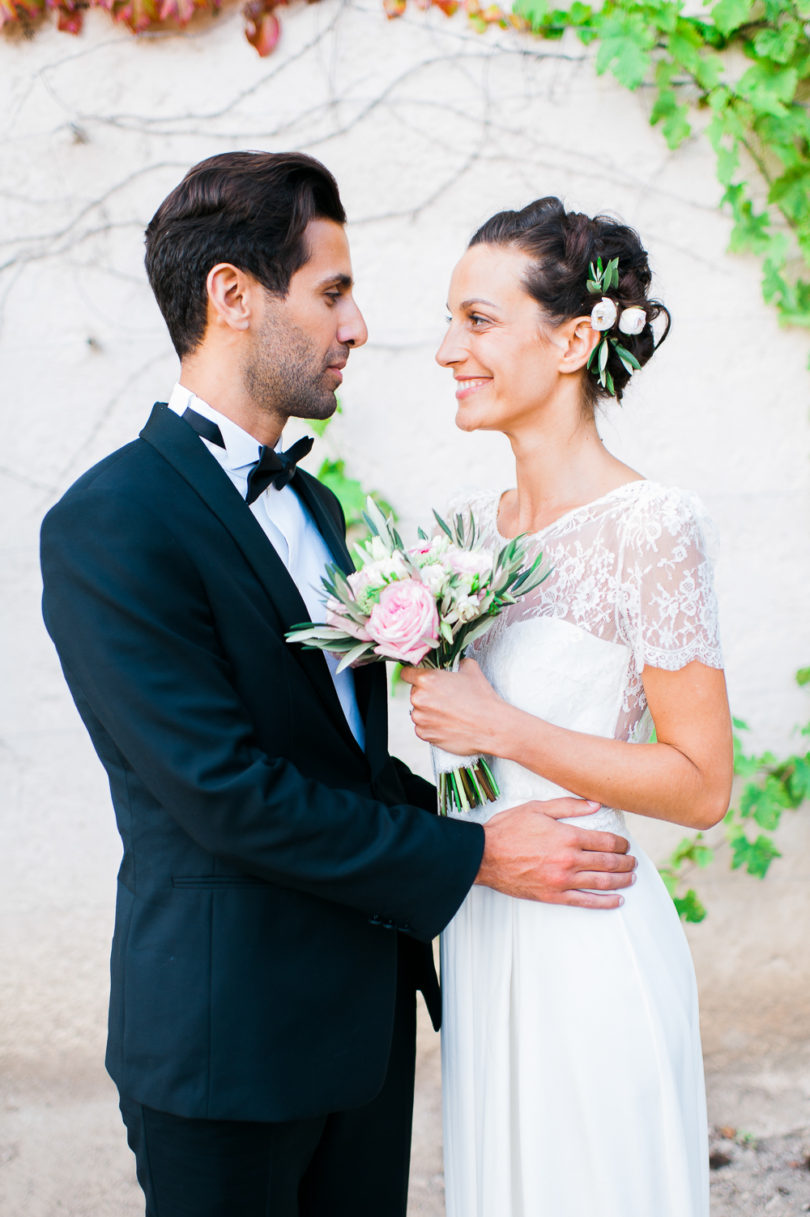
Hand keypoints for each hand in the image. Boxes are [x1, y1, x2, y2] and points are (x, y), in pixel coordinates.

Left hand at [400, 658, 502, 754]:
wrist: (491, 727)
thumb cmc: (482, 700)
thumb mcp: (472, 670)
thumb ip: (458, 663)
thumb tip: (458, 663)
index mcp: (427, 679)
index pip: (407, 673)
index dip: (414, 674)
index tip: (418, 678)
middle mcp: (419, 698)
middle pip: (415, 693)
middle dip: (427, 694)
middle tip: (445, 698)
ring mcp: (420, 718)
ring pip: (418, 711)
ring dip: (429, 711)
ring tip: (449, 713)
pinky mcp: (425, 734)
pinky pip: (422, 727)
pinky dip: (432, 726)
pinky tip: (448, 723)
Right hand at [476, 798, 636, 908]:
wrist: (484, 856)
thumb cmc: (508, 829)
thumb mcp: (538, 809)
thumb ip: (568, 806)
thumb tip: (595, 804)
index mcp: (568, 836)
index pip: (605, 841)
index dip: (620, 843)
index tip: (625, 844)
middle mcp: (569, 860)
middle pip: (608, 863)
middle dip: (625, 862)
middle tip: (633, 861)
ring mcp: (562, 880)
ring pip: (601, 882)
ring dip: (621, 881)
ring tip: (631, 878)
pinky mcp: (554, 896)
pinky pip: (586, 901)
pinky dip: (605, 902)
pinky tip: (617, 900)